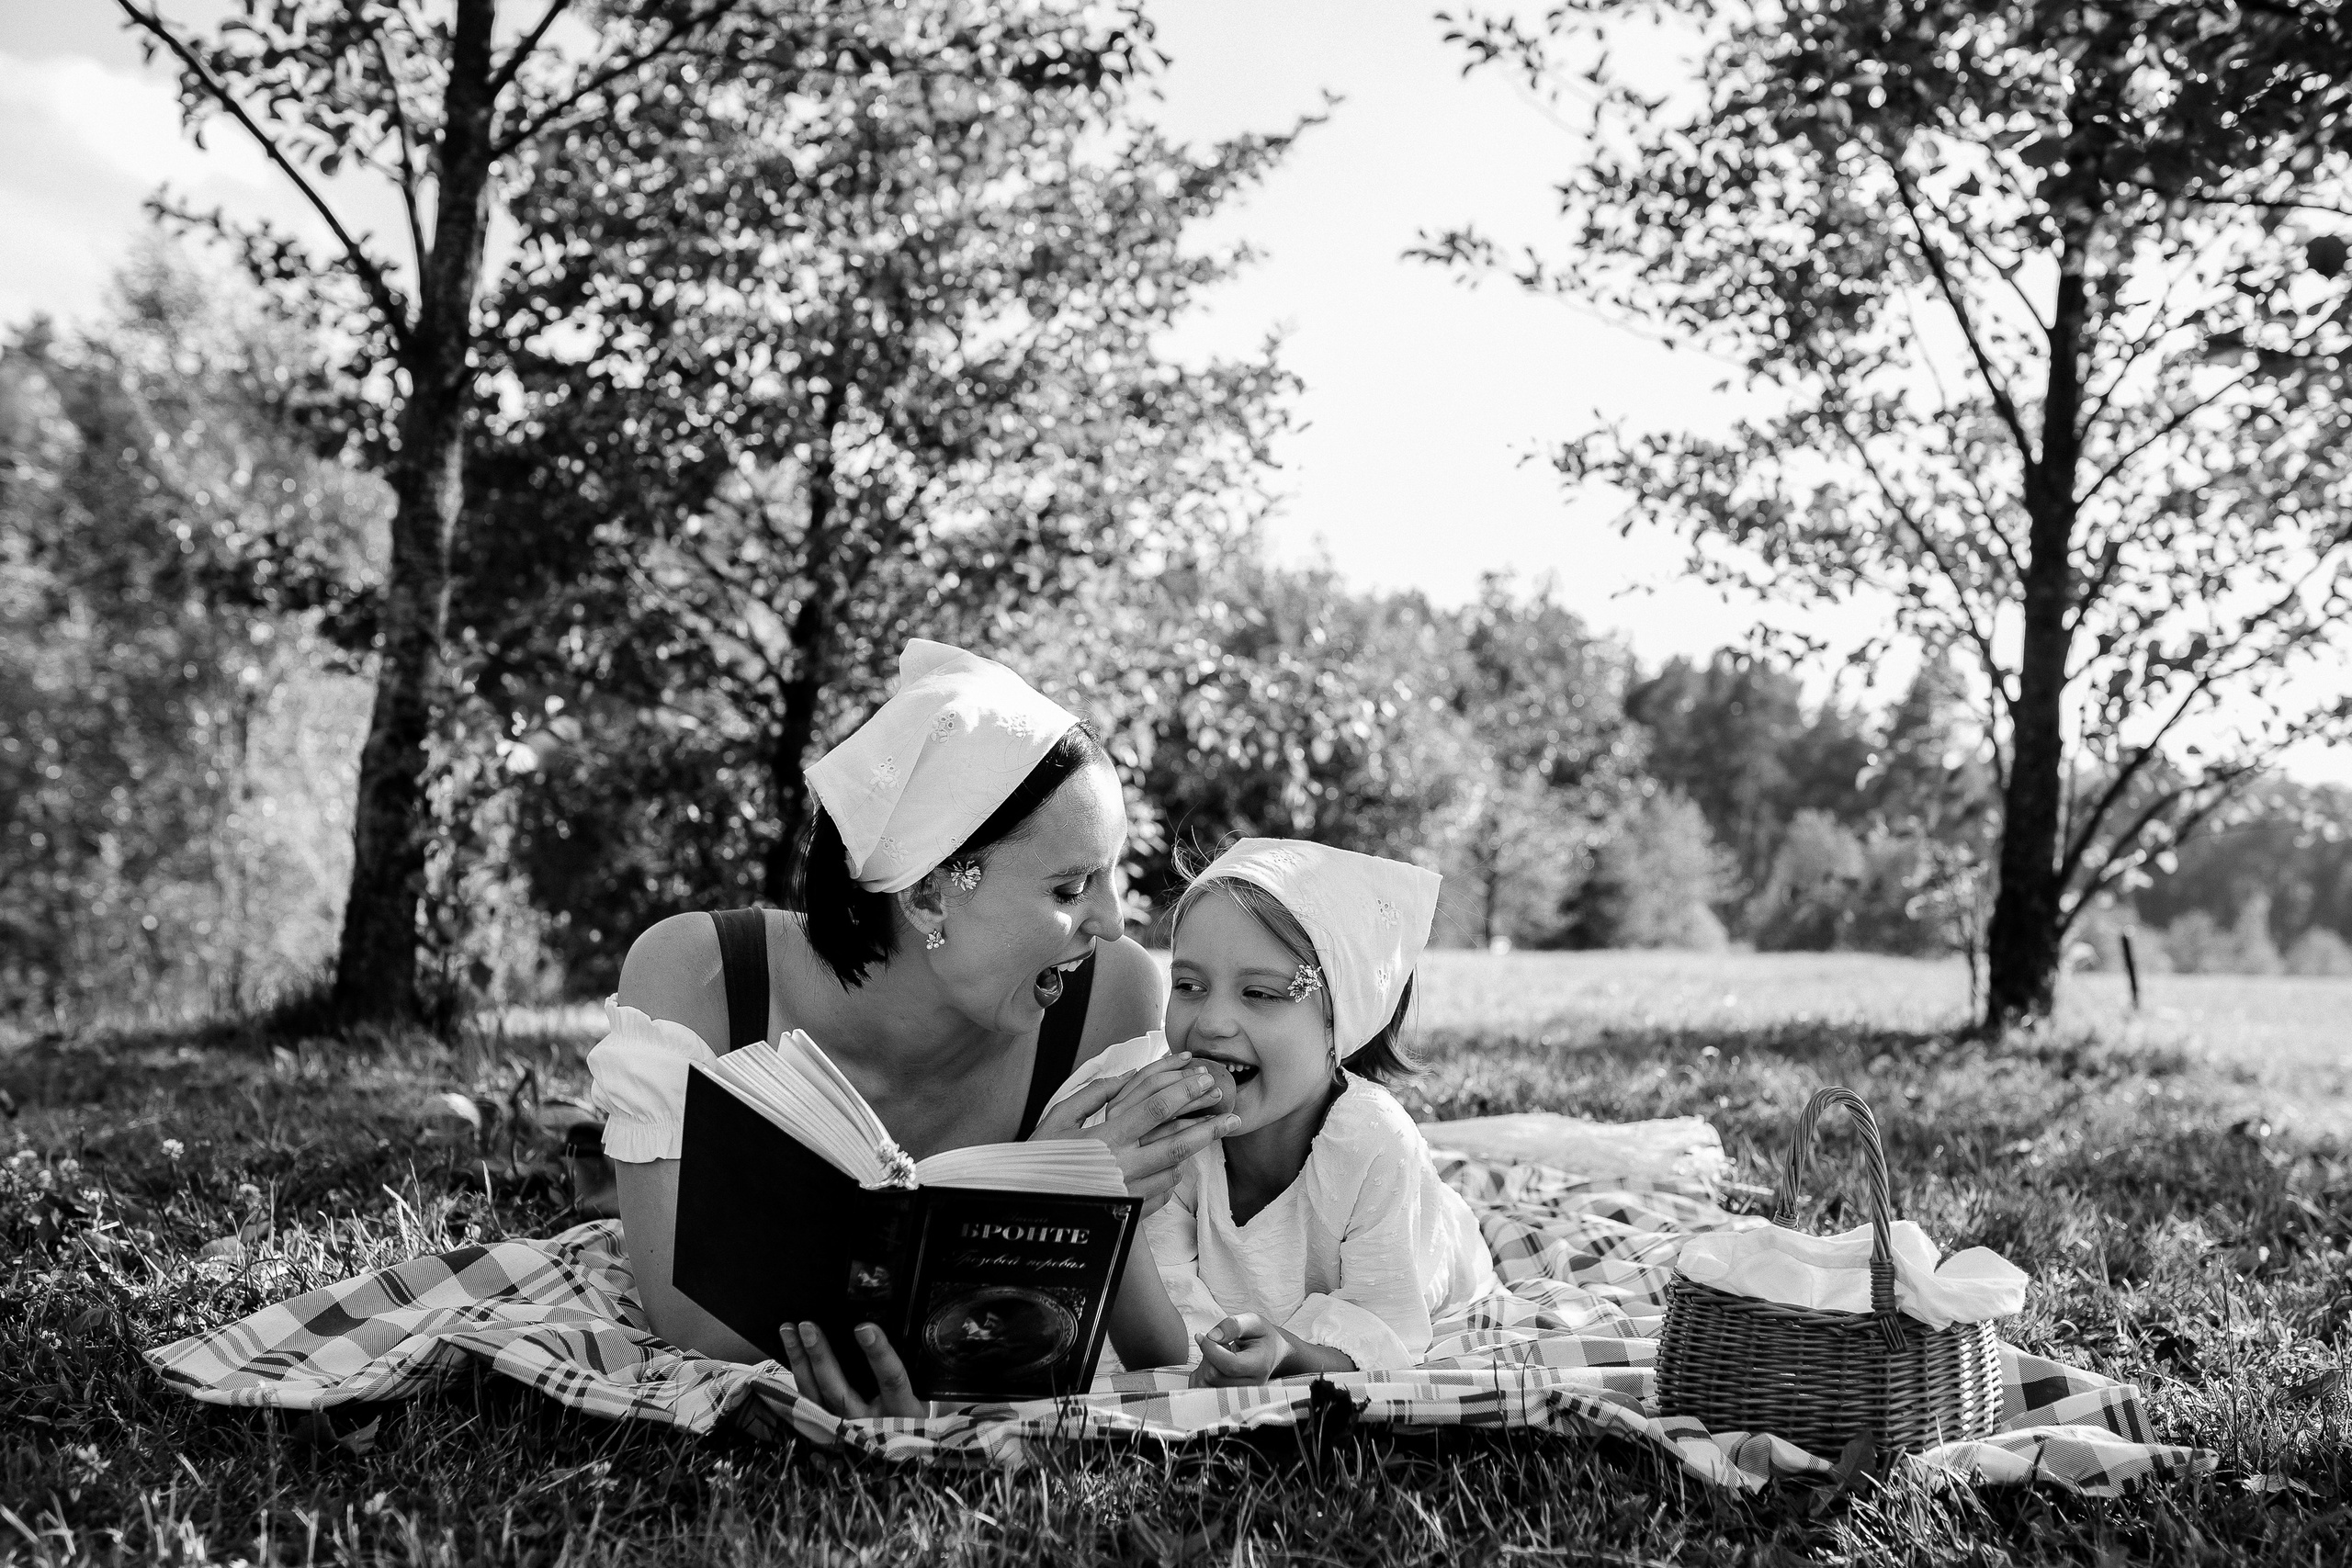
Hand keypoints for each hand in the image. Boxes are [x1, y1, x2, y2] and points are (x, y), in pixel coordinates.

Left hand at [778, 1320, 924, 1418]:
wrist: (900, 1454)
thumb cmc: (910, 1416)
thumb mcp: (916, 1396)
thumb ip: (898, 1370)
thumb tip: (875, 1330)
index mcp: (900, 1412)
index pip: (891, 1380)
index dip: (879, 1355)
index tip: (864, 1328)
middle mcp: (868, 1425)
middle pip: (839, 1391)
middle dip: (821, 1357)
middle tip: (808, 1327)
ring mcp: (842, 1431)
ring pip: (814, 1398)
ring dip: (800, 1362)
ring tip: (789, 1331)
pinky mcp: (824, 1432)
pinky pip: (803, 1406)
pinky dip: (793, 1380)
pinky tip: (784, 1357)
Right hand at [1029, 1054, 1237, 1213]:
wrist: (1029, 1209)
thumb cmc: (1040, 1158)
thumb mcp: (1057, 1119)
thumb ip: (1092, 1094)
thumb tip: (1125, 1075)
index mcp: (1106, 1137)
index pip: (1155, 1109)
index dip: (1184, 1091)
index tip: (1203, 1079)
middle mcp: (1122, 1165)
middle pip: (1177, 1142)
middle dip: (1209, 1125)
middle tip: (1232, 1115)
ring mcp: (1129, 1191)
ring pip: (1174, 1168)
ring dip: (1195, 1150)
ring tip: (1214, 1134)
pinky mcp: (1130, 1210)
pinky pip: (1162, 1191)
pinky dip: (1173, 1174)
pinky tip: (1178, 1163)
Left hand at [1188, 1313, 1287, 1387]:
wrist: (1270, 1354)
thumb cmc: (1261, 1337)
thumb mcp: (1252, 1322)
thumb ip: (1233, 1326)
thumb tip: (1212, 1336)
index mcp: (1260, 1366)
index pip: (1229, 1365)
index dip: (1210, 1349)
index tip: (1202, 1335)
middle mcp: (1251, 1386)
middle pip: (1214, 1375)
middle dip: (1207, 1355)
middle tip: (1218, 1344)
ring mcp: (1239, 1396)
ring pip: (1205, 1384)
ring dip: (1203, 1366)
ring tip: (1217, 1355)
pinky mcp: (1227, 1399)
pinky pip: (1201, 1390)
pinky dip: (1200, 1375)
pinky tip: (1212, 1366)